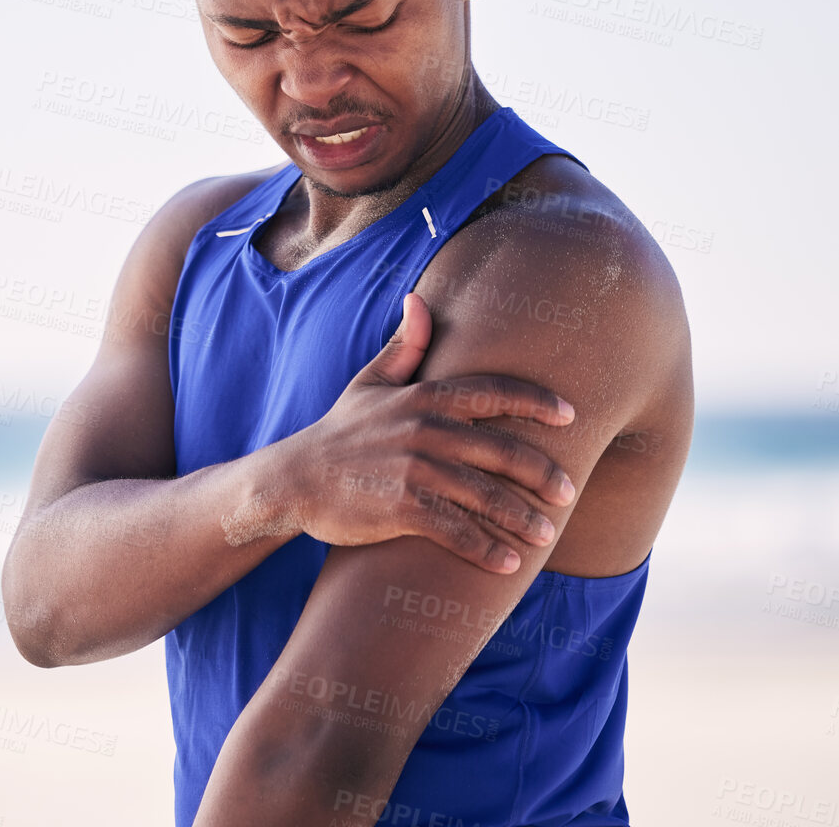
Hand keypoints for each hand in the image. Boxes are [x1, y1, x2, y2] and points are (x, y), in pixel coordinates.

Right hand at [284, 292, 576, 572]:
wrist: (294, 480)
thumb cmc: (341, 432)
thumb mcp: (369, 382)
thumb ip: (404, 345)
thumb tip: (419, 299)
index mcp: (422, 396)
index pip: (493, 391)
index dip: (536, 401)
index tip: (571, 415)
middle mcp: (424, 429)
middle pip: (503, 449)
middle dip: (543, 473)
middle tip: (568, 492)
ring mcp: (413, 470)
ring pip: (486, 495)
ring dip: (522, 518)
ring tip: (545, 534)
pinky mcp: (400, 508)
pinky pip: (456, 531)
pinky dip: (485, 550)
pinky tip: (507, 564)